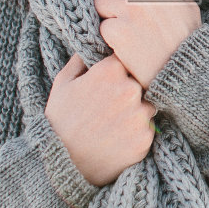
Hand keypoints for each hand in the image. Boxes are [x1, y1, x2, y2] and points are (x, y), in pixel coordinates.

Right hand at [44, 53, 155, 187]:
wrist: (63, 164)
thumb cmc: (59, 121)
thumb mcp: (62, 83)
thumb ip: (81, 58)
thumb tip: (95, 43)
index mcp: (111, 70)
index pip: (131, 59)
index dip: (122, 70)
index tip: (112, 81)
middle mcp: (130, 89)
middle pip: (142, 82)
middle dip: (130, 91)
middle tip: (111, 107)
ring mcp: (140, 115)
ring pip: (148, 106)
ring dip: (136, 112)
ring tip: (113, 124)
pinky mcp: (145, 139)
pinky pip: (148, 129)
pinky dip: (137, 133)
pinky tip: (117, 139)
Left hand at [91, 0, 201, 87]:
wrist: (185, 70)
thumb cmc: (188, 39)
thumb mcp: (188, 6)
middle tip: (118, 14)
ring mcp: (128, 11)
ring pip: (97, 3)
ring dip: (105, 16)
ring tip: (122, 28)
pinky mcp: (118, 32)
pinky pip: (100, 26)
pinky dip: (108, 36)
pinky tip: (123, 44)